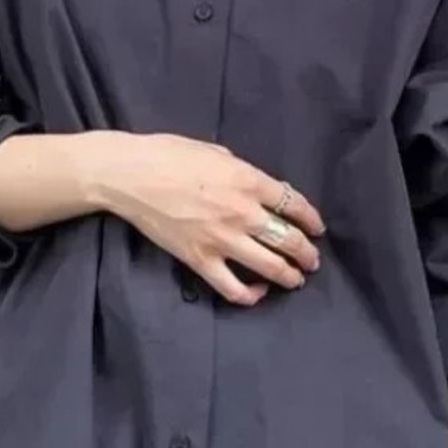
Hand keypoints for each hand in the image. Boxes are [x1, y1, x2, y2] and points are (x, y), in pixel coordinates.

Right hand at [92, 132, 324, 305]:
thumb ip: (243, 172)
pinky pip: (233, 288)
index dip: (311, 219)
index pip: (294, 204)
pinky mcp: (200, 260)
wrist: (130, 175)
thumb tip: (259, 188)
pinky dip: (250, 295)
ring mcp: (222, 240)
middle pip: (289, 240)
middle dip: (307, 253)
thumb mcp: (216, 151)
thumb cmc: (168, 154)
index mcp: (248, 181)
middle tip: (312, 260)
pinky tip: (257, 292)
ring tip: (295, 279)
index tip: (316, 228)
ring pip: (270, 266)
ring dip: (290, 276)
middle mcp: (242, 213)